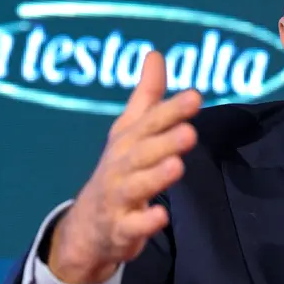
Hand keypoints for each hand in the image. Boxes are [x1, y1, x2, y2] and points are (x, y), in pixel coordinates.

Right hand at [47, 51, 201, 283]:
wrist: (87, 226)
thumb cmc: (117, 172)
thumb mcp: (128, 132)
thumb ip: (147, 97)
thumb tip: (155, 54)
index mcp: (126, 141)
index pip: (149, 122)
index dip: (171, 110)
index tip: (196, 96)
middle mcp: (120, 166)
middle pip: (142, 152)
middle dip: (164, 141)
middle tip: (190, 131)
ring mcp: (118, 198)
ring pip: (136, 186)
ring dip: (155, 176)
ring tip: (177, 165)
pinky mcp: (120, 229)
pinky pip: (131, 226)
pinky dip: (145, 221)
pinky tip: (161, 215)